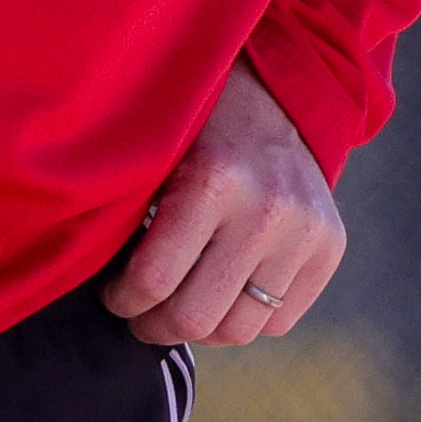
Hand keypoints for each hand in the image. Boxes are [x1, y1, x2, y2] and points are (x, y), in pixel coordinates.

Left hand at [103, 60, 345, 346]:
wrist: (275, 91)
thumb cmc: (195, 125)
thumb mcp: (158, 153)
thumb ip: (131, 213)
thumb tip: (89, 277)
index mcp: (214, 180)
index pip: (152, 282)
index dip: (121, 299)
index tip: (115, 292)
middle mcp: (268, 209)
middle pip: (197, 318)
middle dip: (156, 325)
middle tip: (142, 313)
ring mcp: (306, 230)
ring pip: (240, 330)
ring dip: (202, 329)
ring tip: (182, 305)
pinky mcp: (331, 245)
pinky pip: (280, 322)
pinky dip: (247, 316)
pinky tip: (225, 289)